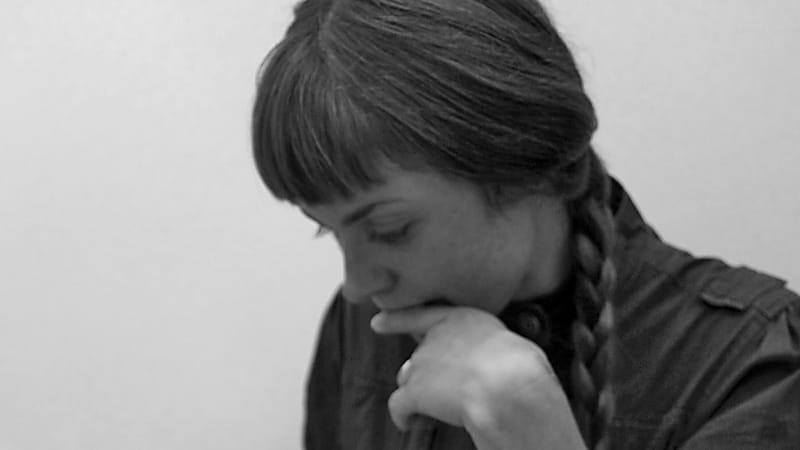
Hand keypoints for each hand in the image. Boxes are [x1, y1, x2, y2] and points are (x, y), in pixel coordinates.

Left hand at [371, 305, 586, 449]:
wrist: (509, 388)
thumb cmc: (524, 371)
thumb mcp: (510, 345)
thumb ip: (488, 348)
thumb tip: (487, 367)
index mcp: (462, 317)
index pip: (422, 313)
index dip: (396, 319)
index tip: (376, 322)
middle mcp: (437, 334)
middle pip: (419, 354)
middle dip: (427, 371)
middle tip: (447, 390)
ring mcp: (423, 361)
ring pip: (408, 378)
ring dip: (416, 392)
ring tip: (435, 408)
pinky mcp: (415, 390)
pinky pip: (398, 405)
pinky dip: (402, 416)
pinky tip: (407, 424)